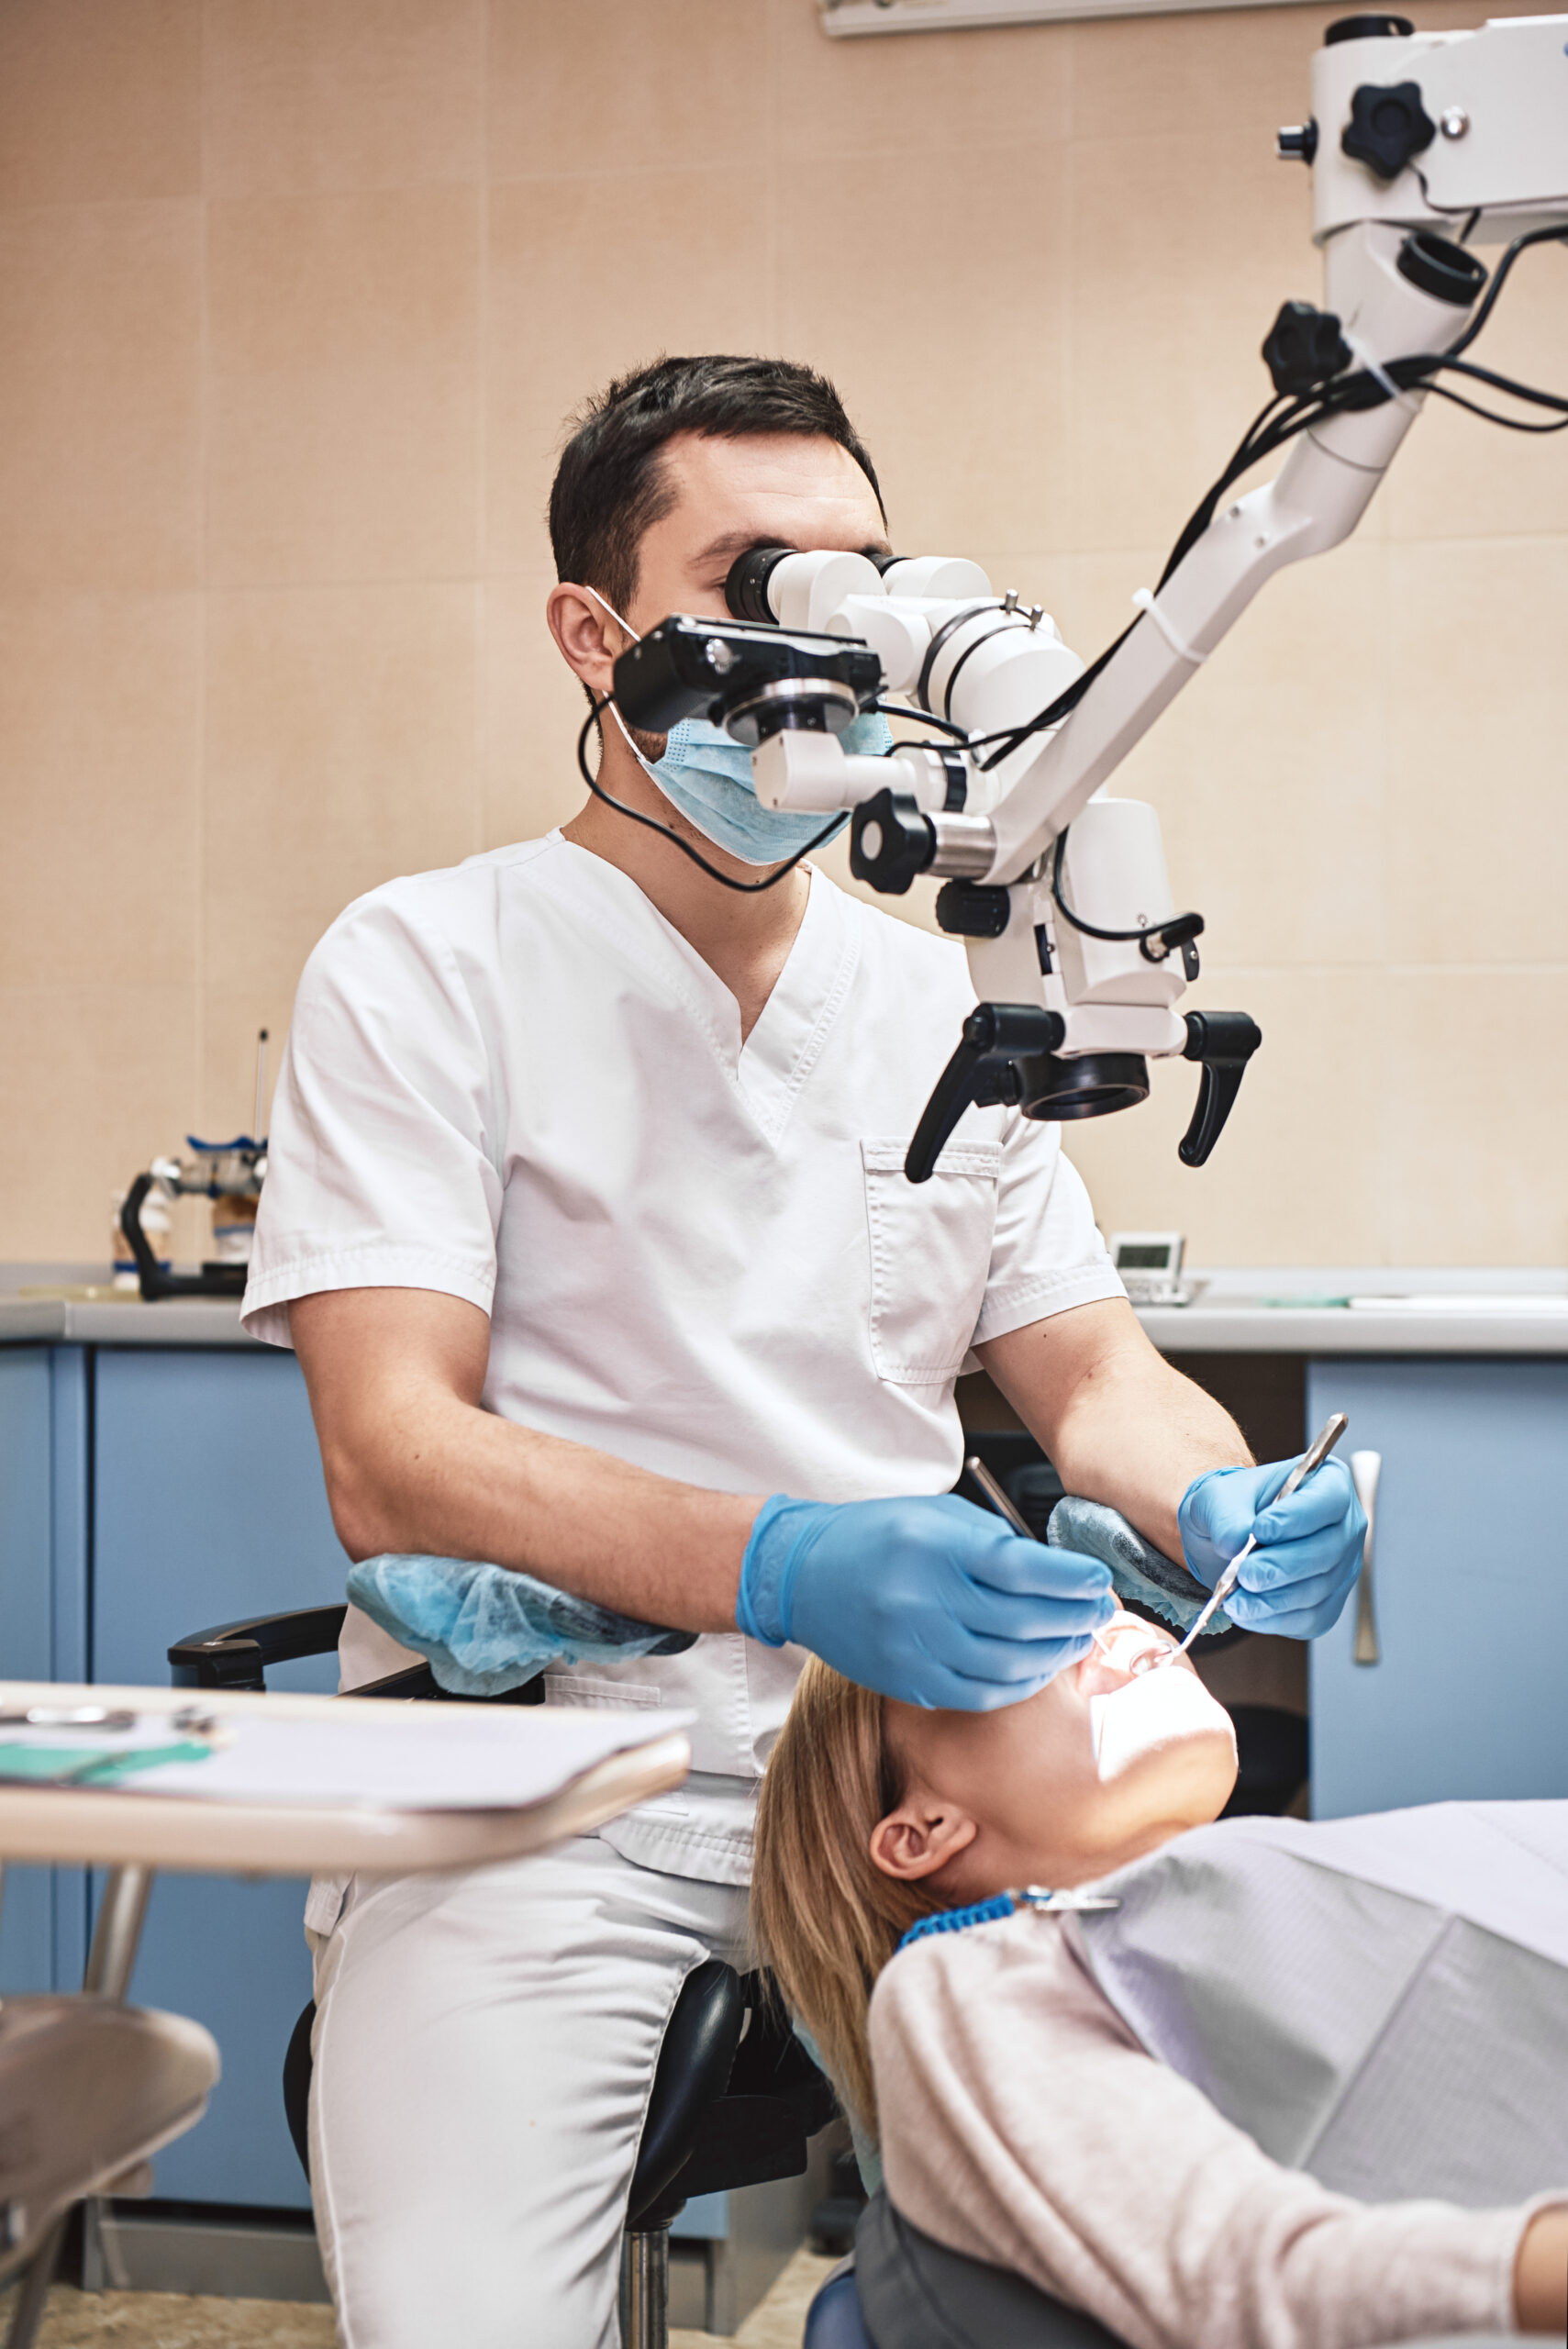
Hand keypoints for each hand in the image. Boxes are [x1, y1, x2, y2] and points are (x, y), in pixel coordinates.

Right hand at [737, 1492, 1115, 1710]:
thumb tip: (1061, 1577)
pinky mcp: (908, 1681)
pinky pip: (980, 1693)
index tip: (1099, 1581)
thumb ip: (998, 1545)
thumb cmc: (878, 1536)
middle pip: (1023, 1621)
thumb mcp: (939, 1517)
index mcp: (934, 1547)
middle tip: (1100, 1611)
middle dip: (1075, 1618)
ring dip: (1055, 1654)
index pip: (1022, 1570)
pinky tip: (1038, 1666)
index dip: (1071, 1580)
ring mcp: (913, 1646)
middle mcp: (923, 1599)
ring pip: (1008, 1665)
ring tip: (1077, 1639)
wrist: (804, 1574)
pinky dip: (1019, 1683)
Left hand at [1178, 1455, 1365, 1637]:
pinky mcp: (1330, 1603)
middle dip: (1282, 1566)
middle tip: (1244, 1573)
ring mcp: (1342, 1567)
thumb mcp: (1218, 1498)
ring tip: (1235, 1598)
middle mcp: (1345, 1526)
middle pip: (1328, 1551)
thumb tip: (1235, 1542)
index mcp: (1328, 1483)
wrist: (1230, 1539)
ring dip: (1274, 1598)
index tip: (1261, 1529)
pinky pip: (1311, 1618)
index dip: (1298, 1517)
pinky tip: (1246, 1611)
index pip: (1329, 1499)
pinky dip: (1275, 1619)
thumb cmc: (1232, 1508)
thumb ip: (1225, 1515)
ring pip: (1318, 1589)